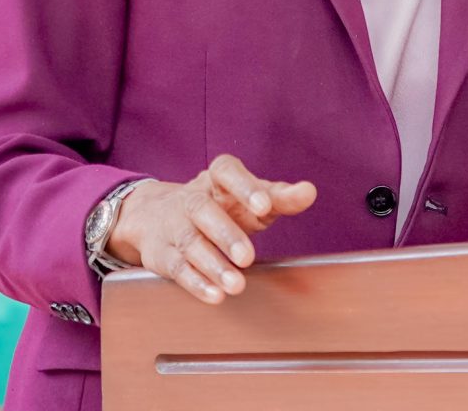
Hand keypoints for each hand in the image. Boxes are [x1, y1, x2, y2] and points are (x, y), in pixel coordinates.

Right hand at [107, 154, 316, 304]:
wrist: (158, 217)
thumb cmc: (221, 206)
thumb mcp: (251, 198)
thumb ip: (280, 197)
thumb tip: (309, 191)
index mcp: (217, 179)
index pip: (226, 172)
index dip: (244, 187)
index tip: (264, 206)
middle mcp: (192, 199)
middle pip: (204, 211)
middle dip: (227, 234)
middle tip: (248, 257)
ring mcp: (174, 226)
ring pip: (190, 243)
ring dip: (213, 265)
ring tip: (237, 285)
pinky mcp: (162, 254)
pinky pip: (177, 268)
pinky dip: (196, 283)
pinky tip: (215, 295)